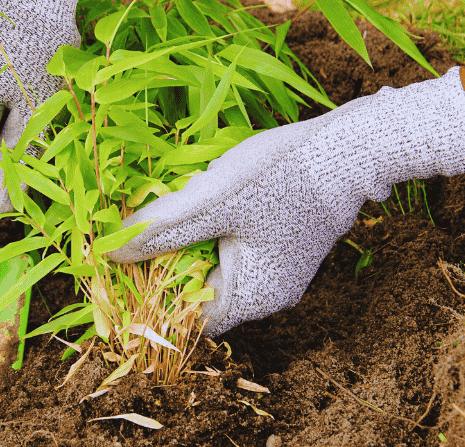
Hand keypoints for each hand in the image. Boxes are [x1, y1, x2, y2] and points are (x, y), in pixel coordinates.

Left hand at [109, 67, 464, 335]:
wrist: (351, 148)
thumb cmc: (280, 177)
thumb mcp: (211, 201)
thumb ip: (161, 229)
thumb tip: (112, 253)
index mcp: (251, 298)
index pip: (187, 317)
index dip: (154, 293)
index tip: (129, 263)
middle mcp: (268, 296)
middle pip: (201, 292)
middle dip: (172, 261)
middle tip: (151, 226)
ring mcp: (280, 273)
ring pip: (217, 267)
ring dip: (193, 243)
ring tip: (183, 207)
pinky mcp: (286, 247)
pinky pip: (237, 251)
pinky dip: (217, 232)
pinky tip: (213, 200)